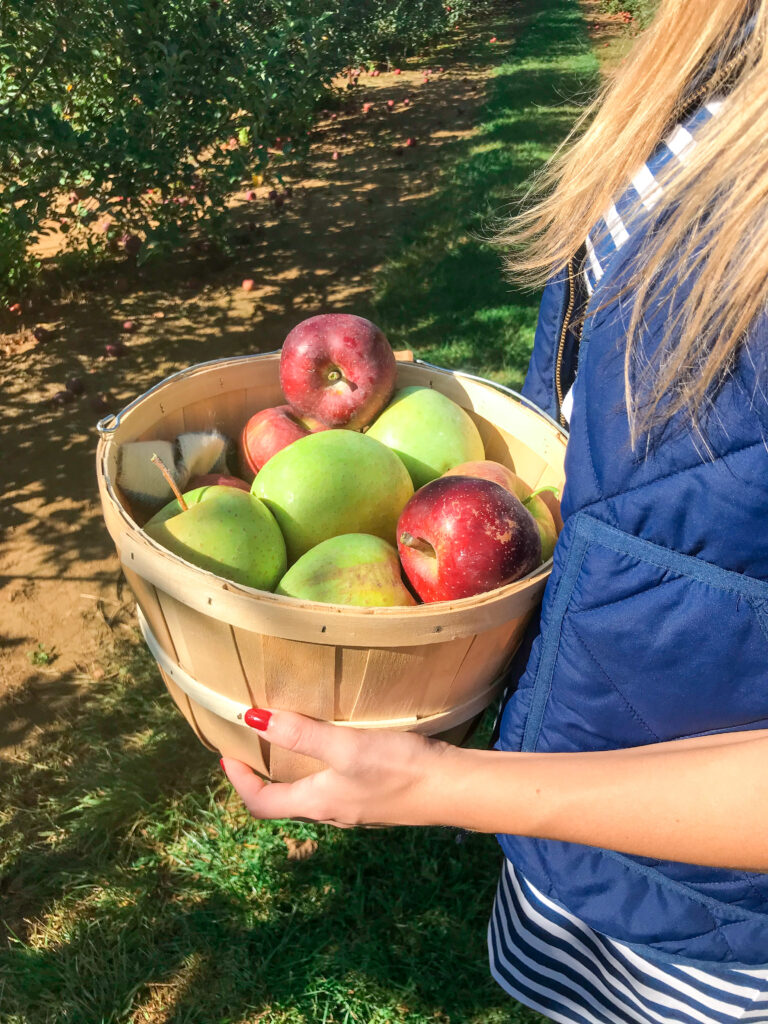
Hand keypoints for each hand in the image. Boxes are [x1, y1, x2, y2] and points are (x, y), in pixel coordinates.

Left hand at [220, 708, 456, 827]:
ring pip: (311, 794)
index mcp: (317, 803)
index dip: (239, 782)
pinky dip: (322, 770)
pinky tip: (337, 747)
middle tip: (254, 745)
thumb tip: (251, 719)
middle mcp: (332, 811)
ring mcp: (357, 807)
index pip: (262, 804)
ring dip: (293, 772)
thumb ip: (301, 732)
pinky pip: (337, 788)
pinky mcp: (378, 799)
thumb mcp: (346, 746)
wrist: (455, 790)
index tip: (227, 755)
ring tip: (289, 740)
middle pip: (285, 801)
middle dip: (264, 776)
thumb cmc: (398, 768)